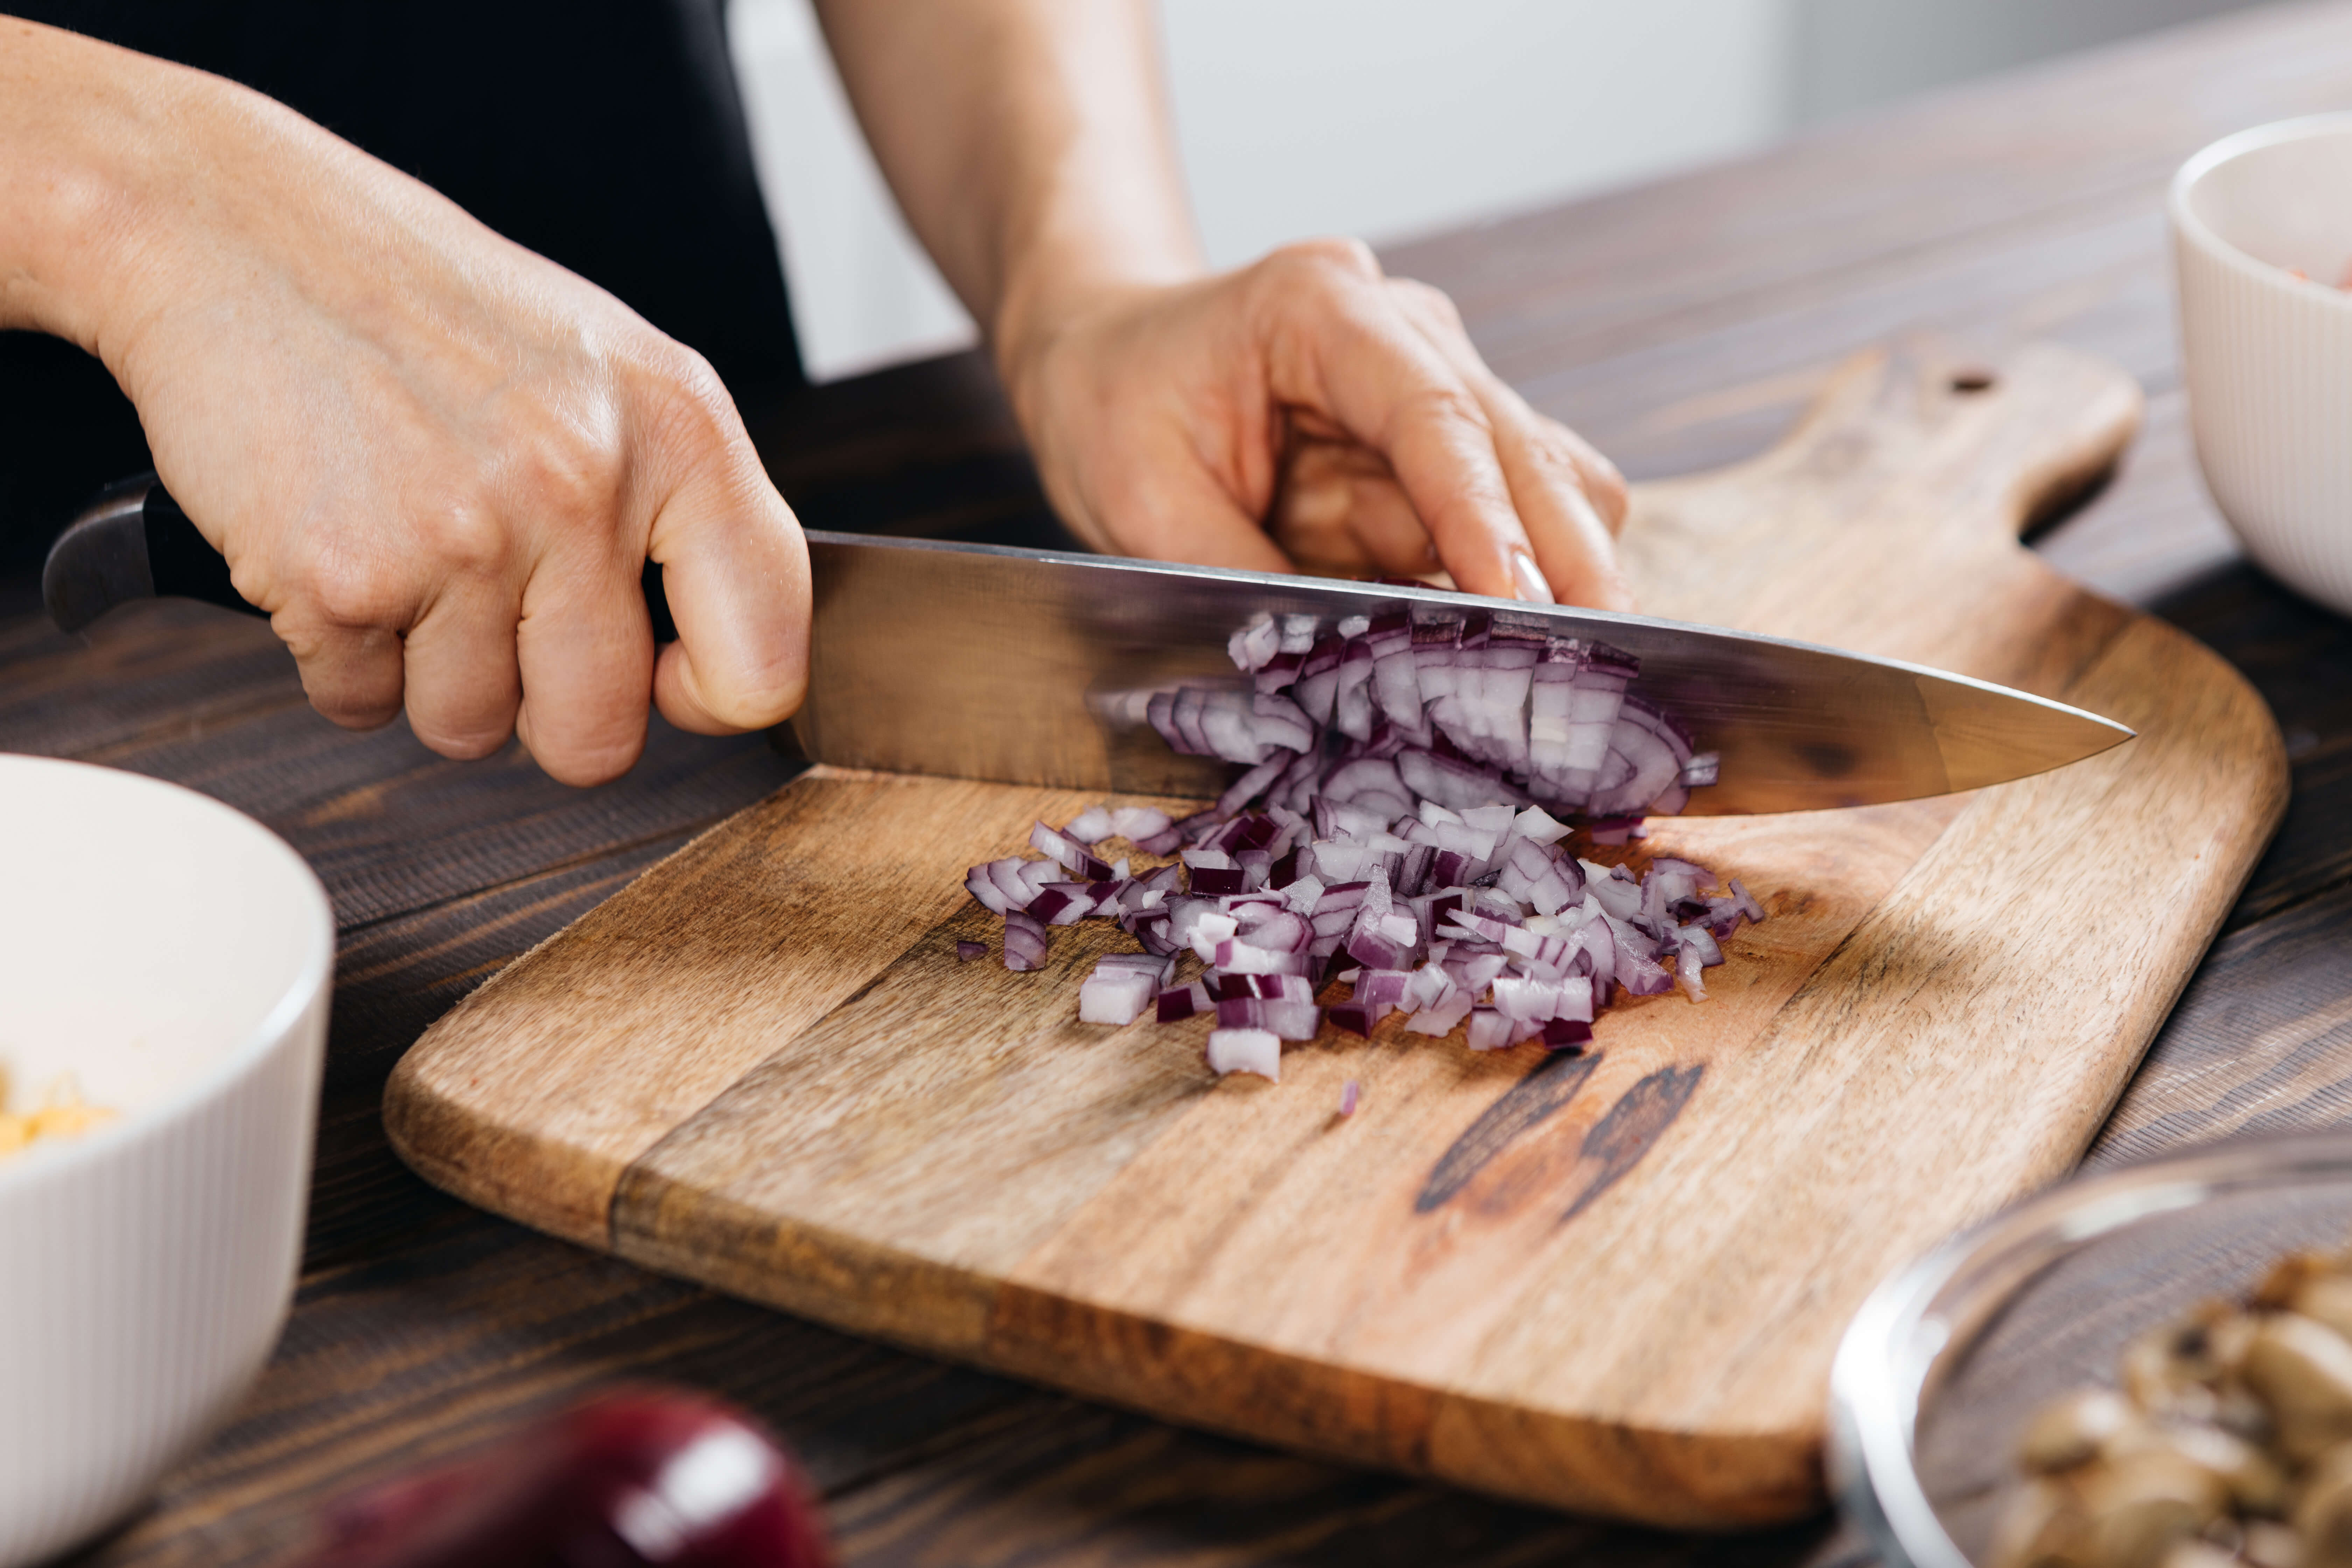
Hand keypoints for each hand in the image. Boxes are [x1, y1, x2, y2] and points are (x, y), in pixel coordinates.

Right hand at [3, 23, 807, 784]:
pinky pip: (359, 703)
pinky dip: (342, 654)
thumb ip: (680, 509)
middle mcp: (583, 486)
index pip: (763, 663)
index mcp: (679, 432)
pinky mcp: (339, 579)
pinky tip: (338, 545)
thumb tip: (715, 662)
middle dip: (546, 714)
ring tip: (408, 551)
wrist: (233, 231)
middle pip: (600, 740)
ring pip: (471, 730)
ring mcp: (462, 537)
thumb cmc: (429, 308)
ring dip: (432, 676)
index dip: (709, 697)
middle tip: (501, 622)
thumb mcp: (607, 372)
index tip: (662, 678)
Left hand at [996, 238, 1631, 608]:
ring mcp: (1439, 386)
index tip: (1524, 601)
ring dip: (1558, 580)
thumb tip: (1332, 663)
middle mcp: (1406, 333)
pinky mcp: (1443, 454)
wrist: (1108, 359)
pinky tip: (1519, 654)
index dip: (1485, 514)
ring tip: (1569, 673)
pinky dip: (1521, 592)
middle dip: (1570, 559)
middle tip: (1609, 659)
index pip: (1434, 414)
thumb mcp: (1140, 501)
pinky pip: (1511, 525)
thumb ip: (1237, 574)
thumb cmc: (1114, 406)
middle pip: (1525, 448)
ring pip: (1548, 487)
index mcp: (1322, 308)